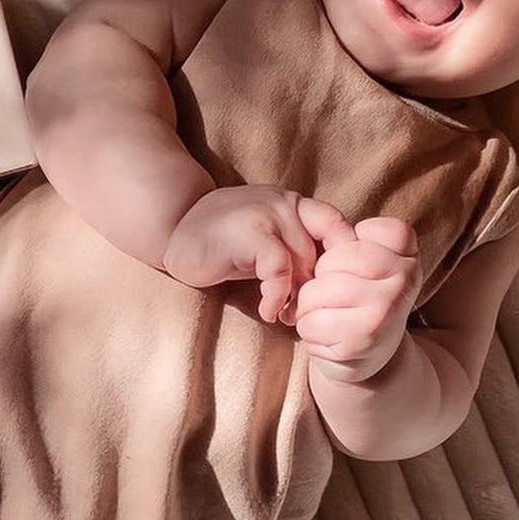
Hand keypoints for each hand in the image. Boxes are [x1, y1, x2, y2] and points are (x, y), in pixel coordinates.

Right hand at [162, 185, 352, 323]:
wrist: (174, 232)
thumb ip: (296, 252)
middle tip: (304, 314)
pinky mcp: (250, 233)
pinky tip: (268, 311)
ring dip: (299, 297)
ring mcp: (268, 214)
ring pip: (305, 262)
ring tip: (287, 316)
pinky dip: (277, 297)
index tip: (334, 292)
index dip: (344, 261)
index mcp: (294, 203)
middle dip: (317, 289)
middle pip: (323, 252)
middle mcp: (285, 204)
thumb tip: (331, 286)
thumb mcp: (266, 242)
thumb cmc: (222, 244)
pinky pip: (279, 270)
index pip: (339, 227)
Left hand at [289, 213, 419, 383]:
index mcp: (406, 254)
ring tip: (322, 315)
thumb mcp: (368, 264)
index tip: (346, 267)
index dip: (339, 248)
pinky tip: (325, 335)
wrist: (371, 357)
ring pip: (315, 293)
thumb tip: (316, 231)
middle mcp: (404, 279)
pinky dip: (308, 331)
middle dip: (316, 279)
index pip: (361, 230)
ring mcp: (386, 311)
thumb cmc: (360, 301)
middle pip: (331, 261)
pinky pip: (312, 325)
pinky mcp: (363, 341)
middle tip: (326, 295)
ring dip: (307, 308)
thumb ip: (351, 239)